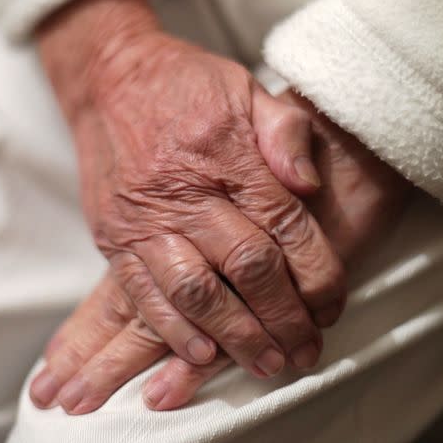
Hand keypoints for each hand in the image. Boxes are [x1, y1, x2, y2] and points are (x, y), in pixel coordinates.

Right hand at [36, 0, 344, 397]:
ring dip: (235, 336)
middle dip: (283, 319)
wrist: (109, 77)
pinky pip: (142, 295)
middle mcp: (187, 191)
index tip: (333, 307)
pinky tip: (202, 355)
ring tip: (266, 365)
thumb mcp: (248, 89)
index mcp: (229, 155)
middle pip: (247, 268)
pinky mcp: (113, 237)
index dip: (317, 276)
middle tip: (306, 352)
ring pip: (197, 292)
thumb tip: (312, 186)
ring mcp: (144, 219)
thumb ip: (287, 133)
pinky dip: (174, 331)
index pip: (286, 228)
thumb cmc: (187, 84)